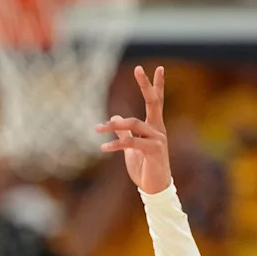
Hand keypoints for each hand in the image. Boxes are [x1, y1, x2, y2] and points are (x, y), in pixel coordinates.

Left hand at [96, 66, 170, 193]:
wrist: (154, 188)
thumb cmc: (144, 167)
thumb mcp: (131, 147)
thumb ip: (125, 131)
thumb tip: (115, 115)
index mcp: (154, 126)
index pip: (156, 101)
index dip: (155, 85)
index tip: (156, 67)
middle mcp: (158, 129)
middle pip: (153, 102)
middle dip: (145, 85)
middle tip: (138, 69)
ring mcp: (158, 139)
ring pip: (134, 123)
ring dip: (114, 125)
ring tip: (98, 128)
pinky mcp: (154, 151)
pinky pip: (131, 142)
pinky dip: (115, 144)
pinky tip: (103, 147)